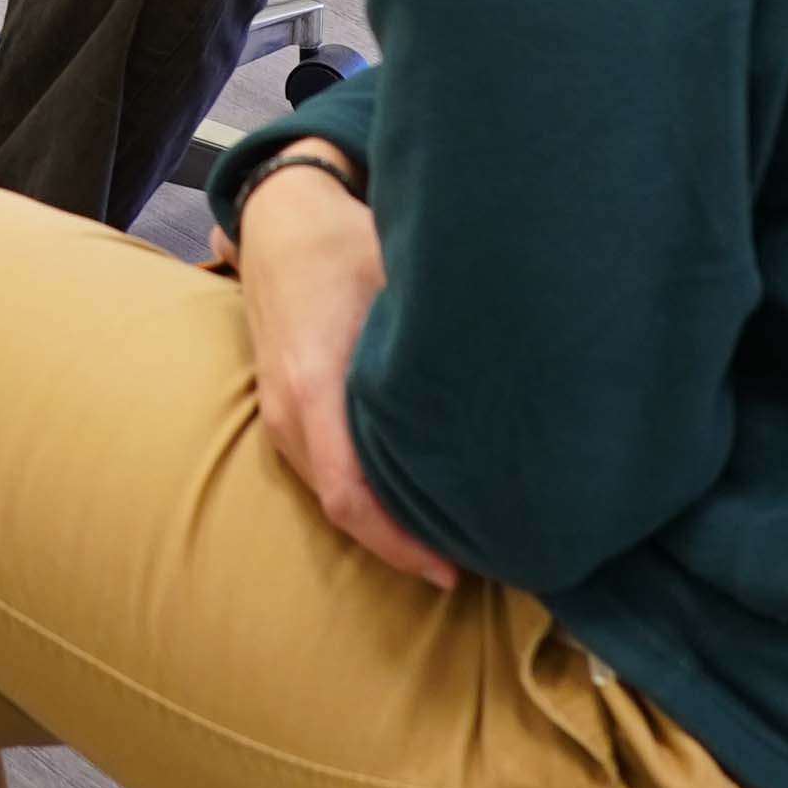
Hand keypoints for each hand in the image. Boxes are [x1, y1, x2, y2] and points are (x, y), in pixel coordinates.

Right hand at [233, 164, 458, 587]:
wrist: (277, 218)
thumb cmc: (340, 242)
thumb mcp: (393, 275)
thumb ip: (436, 333)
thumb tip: (510, 375)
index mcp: (314, 385)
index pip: (351, 496)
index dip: (401, 544)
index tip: (453, 569)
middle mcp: (288, 412)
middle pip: (343, 510)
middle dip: (403, 545)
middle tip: (475, 559)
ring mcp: (278, 413)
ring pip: (331, 496)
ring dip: (383, 524)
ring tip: (450, 539)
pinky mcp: (283, 409)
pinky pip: (323, 472)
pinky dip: (364, 497)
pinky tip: (409, 499)